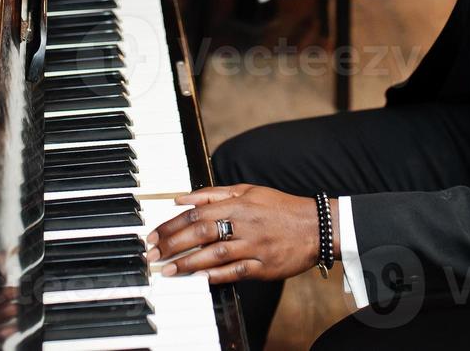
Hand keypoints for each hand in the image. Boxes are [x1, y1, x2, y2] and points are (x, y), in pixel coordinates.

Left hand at [144, 184, 331, 283]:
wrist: (316, 225)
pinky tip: (200, 279)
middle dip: (172, 245)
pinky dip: (218, 276)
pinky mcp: (264, 267)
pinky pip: (237, 272)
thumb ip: (213, 193)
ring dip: (188, 263)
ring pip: (215, 254)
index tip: (153, 236)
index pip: (195, 213)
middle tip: (153, 256)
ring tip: (169, 271)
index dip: (171, 225)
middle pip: (201, 233)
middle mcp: (243, 224)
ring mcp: (254, 246)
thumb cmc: (279, 207)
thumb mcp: (247, 191)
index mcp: (237, 204)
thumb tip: (181, 197)